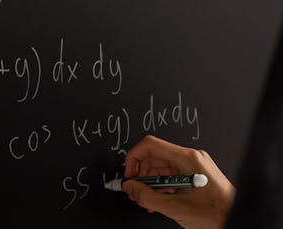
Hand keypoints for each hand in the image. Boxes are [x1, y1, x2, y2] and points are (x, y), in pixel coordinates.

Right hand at [121, 135, 235, 228]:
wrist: (238, 221)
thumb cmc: (218, 214)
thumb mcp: (176, 207)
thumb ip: (147, 196)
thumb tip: (130, 187)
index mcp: (188, 158)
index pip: (151, 145)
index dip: (134, 157)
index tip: (128, 173)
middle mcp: (192, 158)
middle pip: (155, 156)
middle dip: (141, 174)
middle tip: (134, 190)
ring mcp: (195, 166)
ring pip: (162, 167)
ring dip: (150, 183)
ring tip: (146, 199)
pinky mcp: (196, 175)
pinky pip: (172, 175)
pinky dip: (162, 186)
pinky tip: (159, 200)